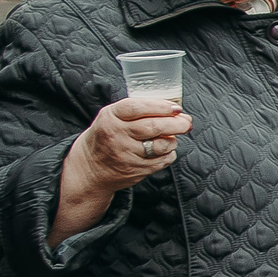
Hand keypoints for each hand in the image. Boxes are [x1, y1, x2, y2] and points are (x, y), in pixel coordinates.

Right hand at [48, 95, 191, 245]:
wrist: (91, 167)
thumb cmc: (108, 135)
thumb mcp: (114, 116)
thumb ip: (141, 110)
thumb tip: (178, 112)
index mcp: (111, 117)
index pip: (137, 108)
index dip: (160, 106)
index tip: (176, 108)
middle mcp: (117, 135)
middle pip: (153, 127)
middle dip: (176, 124)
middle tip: (187, 123)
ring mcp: (126, 154)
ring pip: (161, 145)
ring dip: (172, 140)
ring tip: (170, 137)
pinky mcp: (136, 170)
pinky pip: (163, 160)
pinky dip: (169, 154)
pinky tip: (163, 151)